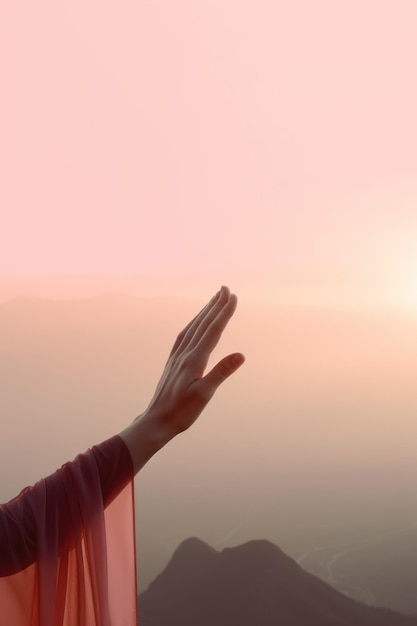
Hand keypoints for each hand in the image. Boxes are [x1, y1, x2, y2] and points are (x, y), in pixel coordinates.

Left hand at [144, 285, 244, 437]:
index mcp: (194, 360)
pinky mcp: (173, 362)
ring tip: (214, 299)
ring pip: (193, 327)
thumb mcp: (205, 394)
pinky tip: (196, 323)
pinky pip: (184, 336)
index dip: (224, 313)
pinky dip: (193, 324)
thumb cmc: (182, 412)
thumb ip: (221, 372)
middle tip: (226, 289)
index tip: (234, 297)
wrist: (157, 421)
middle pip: (203, 324)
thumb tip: (241, 355)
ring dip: (205, 312)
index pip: (213, 330)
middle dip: (216, 305)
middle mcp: (185, 353)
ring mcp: (177, 356)